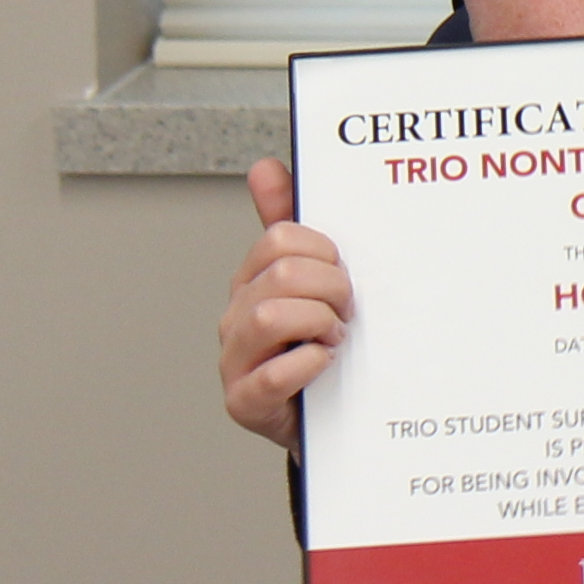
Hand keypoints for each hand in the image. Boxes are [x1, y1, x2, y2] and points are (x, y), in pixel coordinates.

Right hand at [217, 159, 357, 449]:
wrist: (327, 417)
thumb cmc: (320, 342)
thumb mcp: (316, 280)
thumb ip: (292, 222)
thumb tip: (264, 166)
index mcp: (252, 279)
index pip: (280, 238)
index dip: (325, 251)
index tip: (346, 272)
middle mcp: (236, 316)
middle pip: (281, 275)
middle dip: (330, 288)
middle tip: (348, 311)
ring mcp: (235, 360)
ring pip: (270, 317)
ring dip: (319, 324)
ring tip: (336, 338)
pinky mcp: (244, 403)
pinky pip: (272, 376)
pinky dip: (309, 365)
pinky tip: (324, 364)